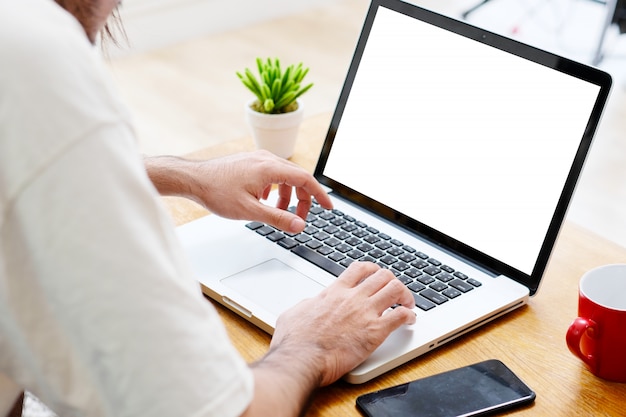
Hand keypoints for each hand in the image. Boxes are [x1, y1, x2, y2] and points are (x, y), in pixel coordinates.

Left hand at [144, 151, 332, 232]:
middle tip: (300, 218)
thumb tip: (299, 225)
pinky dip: (274, 189)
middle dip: (302, 199)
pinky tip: (262, 201)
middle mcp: (266, 158)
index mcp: (270, 167)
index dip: (320, 195)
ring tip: (277, 212)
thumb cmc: (216, 191)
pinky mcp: (250, 162)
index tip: (328, 207)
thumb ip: (278, 218)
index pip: (306, 179)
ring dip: (286, 196)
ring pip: (284, 176)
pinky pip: (271, 174)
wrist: (192, 178)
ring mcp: (257, 158)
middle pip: (297, 177)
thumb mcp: (250, 211)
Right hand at [269, 261, 415, 385]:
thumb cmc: (295, 341)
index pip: (359, 269)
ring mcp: (365, 313)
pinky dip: (409, 316)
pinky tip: (410, 321)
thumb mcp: (295, 312)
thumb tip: (310, 304)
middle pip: (382, 276)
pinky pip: (401, 316)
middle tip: (395, 292)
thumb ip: (308, 305)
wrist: (302, 358)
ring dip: (405, 295)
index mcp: (334, 292)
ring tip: (407, 303)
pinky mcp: (375, 331)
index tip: (376, 275)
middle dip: (392, 281)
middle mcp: (353, 298)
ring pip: (395, 289)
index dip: (372, 269)